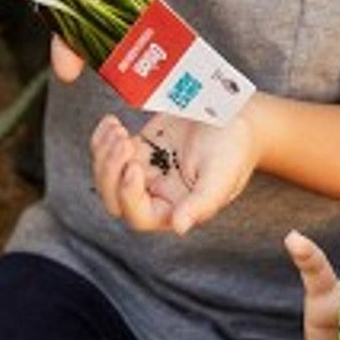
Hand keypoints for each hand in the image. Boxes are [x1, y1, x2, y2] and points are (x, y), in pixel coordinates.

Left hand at [90, 109, 258, 234]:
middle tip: (124, 141)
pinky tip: (112, 123)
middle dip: (110, 171)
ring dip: (104, 154)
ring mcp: (146, 171)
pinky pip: (109, 151)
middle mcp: (158, 195)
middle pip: (115, 199)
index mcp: (177, 209)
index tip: (135, 166)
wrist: (237, 111)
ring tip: (119, 131)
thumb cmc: (234, 146)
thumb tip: (179, 228)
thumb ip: (201, 203)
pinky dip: (103, 138)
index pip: (140, 216)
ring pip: (107, 176)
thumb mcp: (221, 176)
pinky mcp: (141, 149)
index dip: (128, 195)